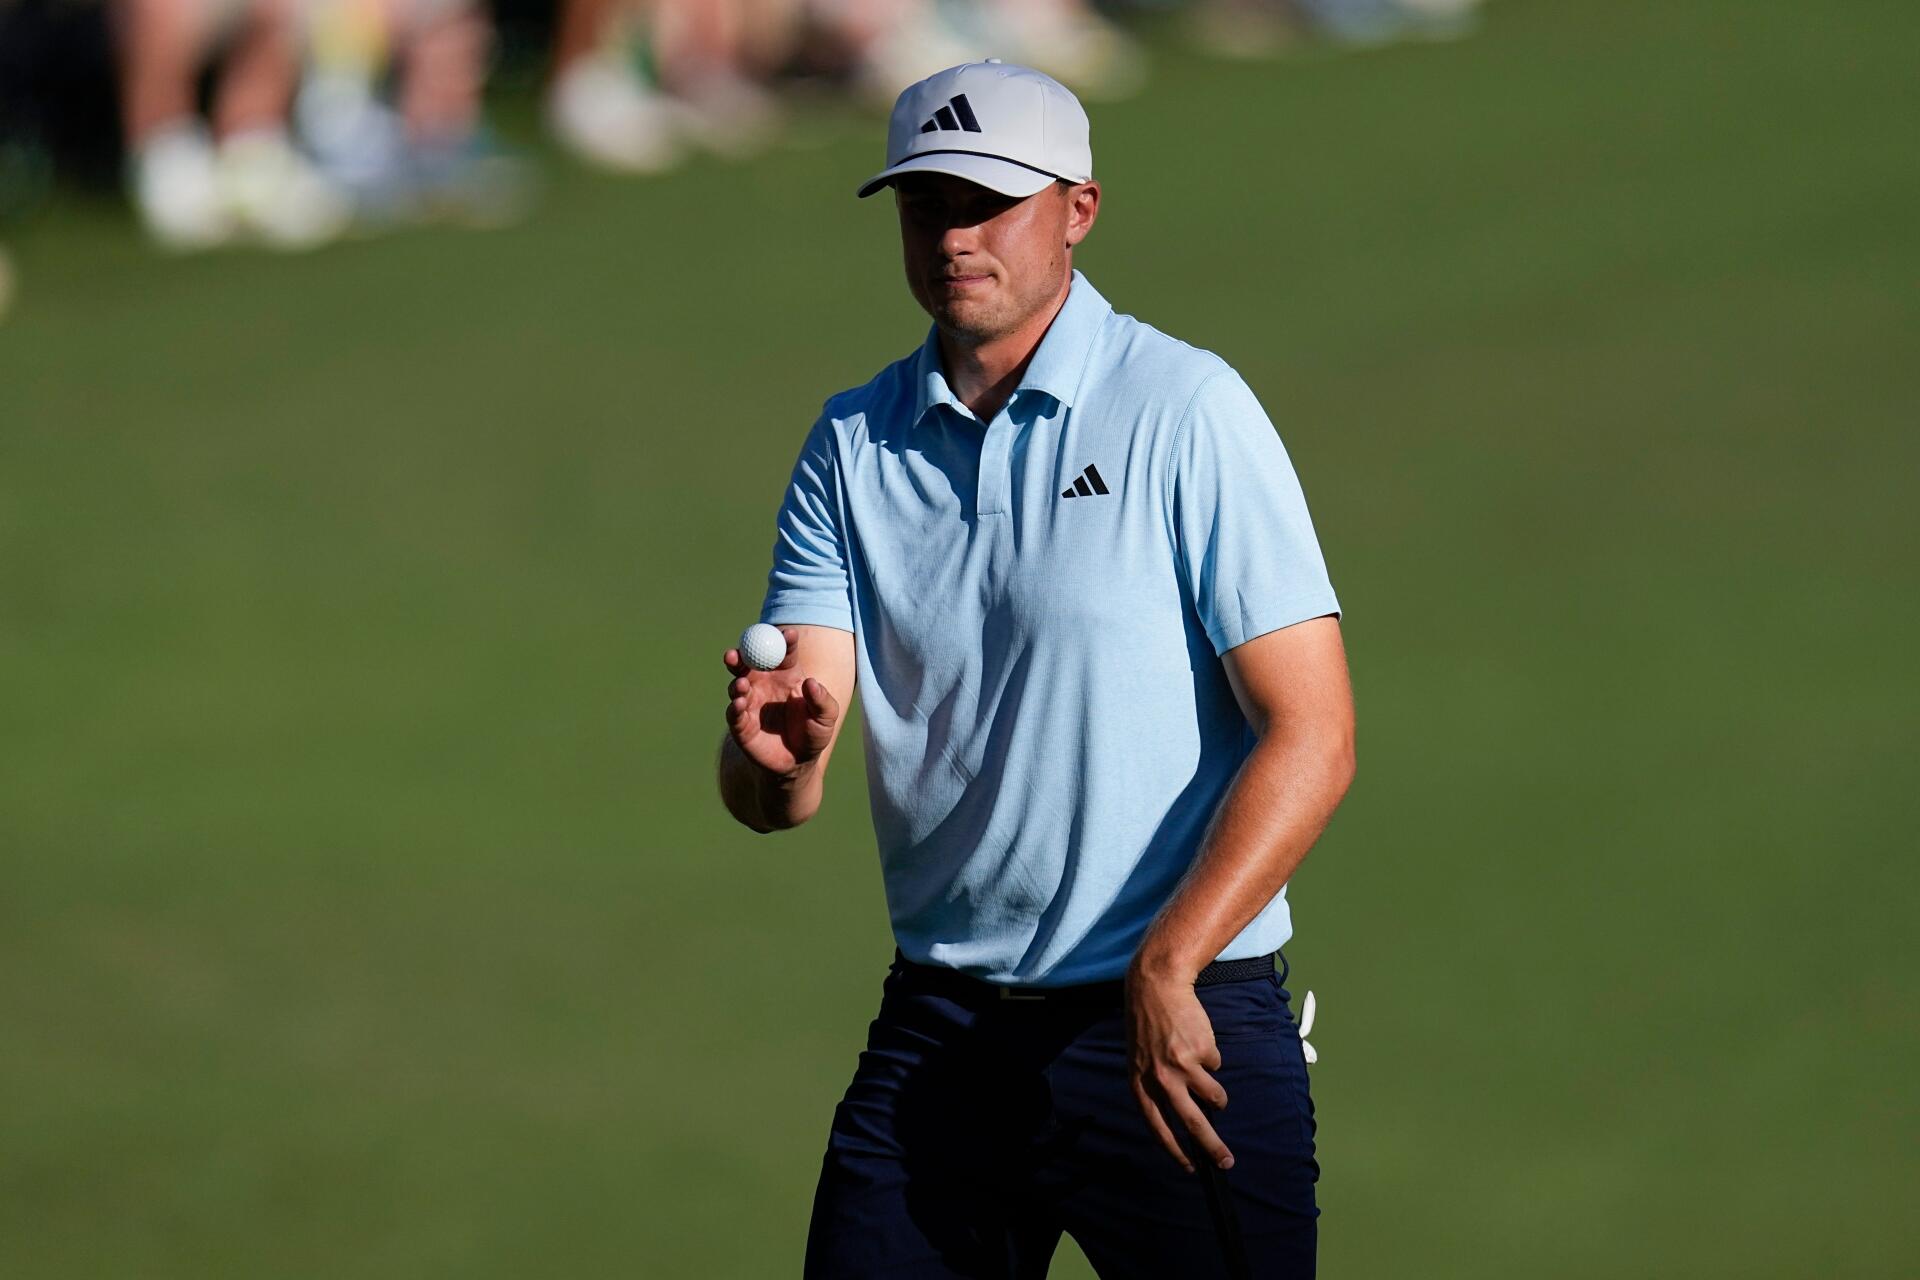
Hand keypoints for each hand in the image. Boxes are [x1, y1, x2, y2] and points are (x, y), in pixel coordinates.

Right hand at [722, 626, 840, 778]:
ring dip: (737, 682)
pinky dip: (735, 706)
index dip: (785, 641)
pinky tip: (739, 703)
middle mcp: (764, 684)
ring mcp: (750, 702)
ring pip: (737, 684)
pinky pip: (734, 712)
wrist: (797, 763)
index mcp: (786, 675)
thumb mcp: (826, 718)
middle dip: (742, 654)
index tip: (788, 634)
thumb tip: (811, 683)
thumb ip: (822, 701)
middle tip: (738, 651)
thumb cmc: (813, 734)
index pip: (784, 652)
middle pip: (749, 662)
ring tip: (742, 684)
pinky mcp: (741, 724)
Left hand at [1124, 965, 1232, 1172]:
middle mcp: (1161, 1079)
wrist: (1156, 986)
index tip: (1190, 1166)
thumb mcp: (1140, 1059)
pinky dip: (1211, 1057)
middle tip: (1226, 1162)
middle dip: (1211, 1146)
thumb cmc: (1147, 1023)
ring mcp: (1182, 1067)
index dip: (1174, 1150)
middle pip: (1191, 1122)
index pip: (1157, 1127)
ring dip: (1218, 1096)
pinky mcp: (1200, 1052)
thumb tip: (1185, 1113)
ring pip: (1213, 1097)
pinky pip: (1215, 1065)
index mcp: (1140, 1084)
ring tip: (1211, 1084)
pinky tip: (1198, 1039)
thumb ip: (1156, 1084)